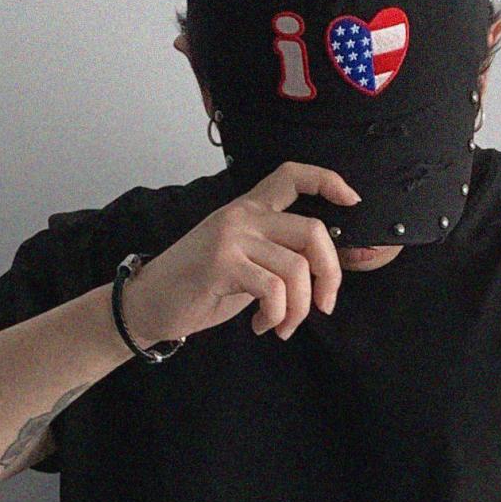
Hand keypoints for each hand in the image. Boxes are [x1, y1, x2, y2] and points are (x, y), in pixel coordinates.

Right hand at [122, 162, 360, 346]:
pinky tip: (263, 325)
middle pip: (313, 230)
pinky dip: (277, 315)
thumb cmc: (197, 286)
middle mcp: (242, 216)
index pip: (291, 176)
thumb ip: (274, 255)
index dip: (328, 181)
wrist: (148, 303)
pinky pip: (274, 289)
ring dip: (299, 309)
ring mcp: (231, 237)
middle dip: (330, 274)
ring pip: (297, 268)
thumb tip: (321, 270)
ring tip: (282, 325)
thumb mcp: (241, 261)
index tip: (352, 201)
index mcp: (248, 209)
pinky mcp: (222, 264)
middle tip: (324, 305)